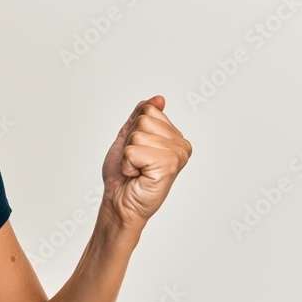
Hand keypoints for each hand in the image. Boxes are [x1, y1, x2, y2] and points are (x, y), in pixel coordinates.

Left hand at [100, 95, 191, 231]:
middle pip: (144, 120)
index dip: (133, 130)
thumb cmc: (123, 175)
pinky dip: (128, 164)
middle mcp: (181, 145)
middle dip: (130, 142)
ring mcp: (177, 155)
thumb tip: (159, 99)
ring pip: (138, 135)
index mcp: (175, 137)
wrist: (119, 202)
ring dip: (128, 155)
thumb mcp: (129, 138)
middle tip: (135, 163)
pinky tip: (137, 176)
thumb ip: (142, 116)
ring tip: (136, 170)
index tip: (135, 151)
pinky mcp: (168, 165)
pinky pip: (134, 150)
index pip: (149, 110)